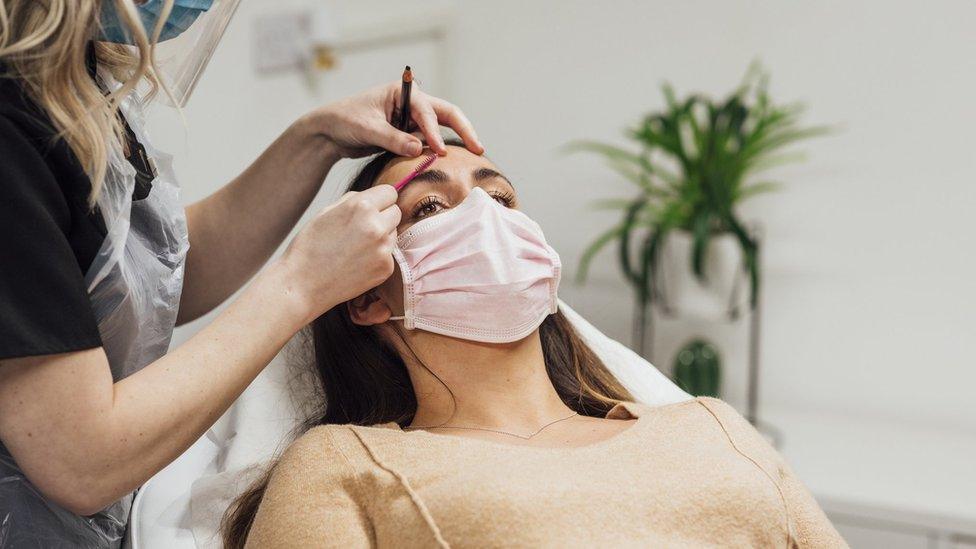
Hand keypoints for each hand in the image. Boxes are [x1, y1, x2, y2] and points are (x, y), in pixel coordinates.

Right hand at [275, 185, 400, 321]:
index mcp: (361, 207)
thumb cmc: (309, 247)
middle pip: (396, 212)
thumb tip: (373, 197)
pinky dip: (378, 256)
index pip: (389, 192)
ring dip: (382, 236)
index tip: (373, 207)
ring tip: (356, 247)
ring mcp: (383, 249)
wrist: (303, 285)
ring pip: (394, 233)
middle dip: (383, 216)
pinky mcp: (386, 268)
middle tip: (362, 229)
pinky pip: (389, 254)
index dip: (380, 199)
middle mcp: (376, 226)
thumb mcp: (326, 212)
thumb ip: (353, 200)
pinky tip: (358, 262)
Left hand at [303, 81, 484, 158]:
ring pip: (441, 127)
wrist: (330, 131)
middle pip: (446, 113)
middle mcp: (411, 102)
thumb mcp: (368, 129)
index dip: (434, 132)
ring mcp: (411, 119)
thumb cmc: (345, 121)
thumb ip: (393, 139)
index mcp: (402, 92)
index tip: (440, 152)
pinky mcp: (408, 134)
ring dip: (454, 140)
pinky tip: (449, 163)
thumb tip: (420, 151)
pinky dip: (438, 150)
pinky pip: (429, 141)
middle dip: (463, 129)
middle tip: (478, 149)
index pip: (427, 111)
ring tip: (472, 156)